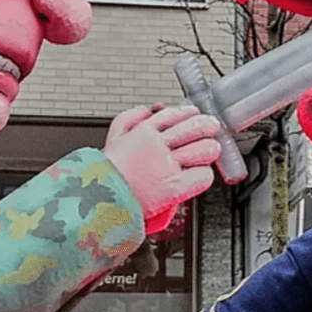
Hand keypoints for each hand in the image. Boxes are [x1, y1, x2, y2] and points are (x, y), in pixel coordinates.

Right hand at [103, 103, 221, 219]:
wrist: (98, 201)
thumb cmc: (104, 175)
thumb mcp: (112, 138)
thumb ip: (129, 118)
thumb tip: (149, 109)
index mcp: (143, 132)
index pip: (177, 114)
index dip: (192, 114)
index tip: (197, 115)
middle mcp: (157, 145)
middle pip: (196, 127)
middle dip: (209, 127)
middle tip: (213, 130)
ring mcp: (167, 166)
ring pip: (205, 150)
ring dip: (211, 151)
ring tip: (210, 153)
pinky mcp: (174, 187)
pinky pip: (203, 176)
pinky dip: (205, 175)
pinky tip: (200, 175)